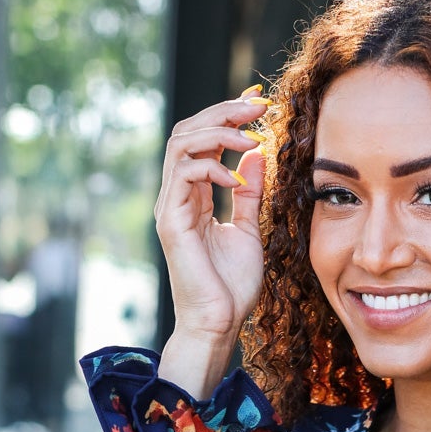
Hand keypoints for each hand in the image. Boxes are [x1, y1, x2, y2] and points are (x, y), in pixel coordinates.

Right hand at [153, 88, 268, 362]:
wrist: (218, 325)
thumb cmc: (231, 287)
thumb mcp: (248, 230)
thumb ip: (249, 193)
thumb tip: (256, 154)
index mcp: (193, 196)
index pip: (202, 139)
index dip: (228, 116)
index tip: (260, 106)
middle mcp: (177, 196)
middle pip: (188, 130)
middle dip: (223, 112)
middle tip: (258, 106)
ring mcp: (171, 207)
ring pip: (181, 143)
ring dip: (219, 131)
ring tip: (250, 138)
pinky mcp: (171, 221)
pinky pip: (185, 174)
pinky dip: (212, 167)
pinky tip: (238, 179)